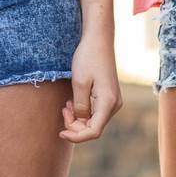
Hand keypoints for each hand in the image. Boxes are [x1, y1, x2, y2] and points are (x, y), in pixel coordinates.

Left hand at [60, 26, 120, 142]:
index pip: (93, 131)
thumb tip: (81, 121)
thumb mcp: (79, 83)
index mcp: (108, 102)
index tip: (61, 133)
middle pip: (94, 128)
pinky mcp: (109, 96)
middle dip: (75, 125)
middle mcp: (114, 104)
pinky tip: (73, 103)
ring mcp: (113, 100)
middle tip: (63, 110)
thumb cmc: (88, 58)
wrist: (98, 40)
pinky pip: (96, 112)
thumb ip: (80, 106)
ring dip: (78, 119)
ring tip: (66, 105)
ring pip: (94, 121)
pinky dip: (83, 112)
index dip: (76, 136)